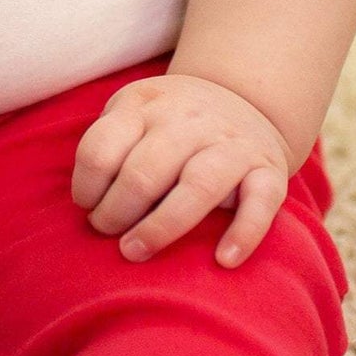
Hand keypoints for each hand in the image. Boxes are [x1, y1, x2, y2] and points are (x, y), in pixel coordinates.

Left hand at [70, 73, 292, 267]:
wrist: (246, 96)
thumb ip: (111, 144)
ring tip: (135, 251)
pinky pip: (261, 201)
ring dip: (162, 224)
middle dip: (117, 210)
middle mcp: (189, 120)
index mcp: (146, 104)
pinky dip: (244, 232)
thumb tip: (89, 205)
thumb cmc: (171, 122)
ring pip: (199, 184)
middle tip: (106, 232)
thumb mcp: (134, 112)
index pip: (103, 145)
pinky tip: (224, 259)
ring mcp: (231, 143)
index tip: (87, 206)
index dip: (87, 184)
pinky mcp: (268, 169)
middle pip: (145, 169)